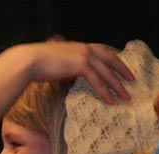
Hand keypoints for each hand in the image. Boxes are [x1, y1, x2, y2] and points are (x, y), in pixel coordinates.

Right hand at [18, 41, 134, 103]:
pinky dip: (106, 91)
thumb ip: (65, 68)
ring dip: (118, 85)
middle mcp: (83, 48)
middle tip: (131, 81)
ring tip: (126, 97)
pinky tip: (111, 101)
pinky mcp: (80, 65)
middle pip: (110, 59)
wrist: (27, 61)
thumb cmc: (34, 65)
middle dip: (122, 70)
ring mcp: (83, 56)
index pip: (101, 51)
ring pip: (107, 72)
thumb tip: (68, 79)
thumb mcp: (54, 64)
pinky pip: (98, 81)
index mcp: (77, 47)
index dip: (112, 60)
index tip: (120, 68)